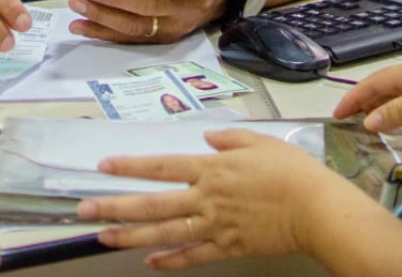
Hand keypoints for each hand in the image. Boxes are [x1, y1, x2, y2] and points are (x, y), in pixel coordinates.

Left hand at [79, 128, 355, 268]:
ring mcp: (215, 226)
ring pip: (164, 233)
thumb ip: (232, 139)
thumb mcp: (263, 142)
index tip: (104, 166)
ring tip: (103, 236)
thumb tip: (208, 139)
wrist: (316, 209)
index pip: (162, 167)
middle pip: (152, 204)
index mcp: (213, 169)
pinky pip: (192, 256)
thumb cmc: (293, 172)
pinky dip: (170, 260)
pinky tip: (151, 261)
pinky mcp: (227, 247)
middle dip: (115, 206)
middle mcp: (206, 198)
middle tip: (84, 208)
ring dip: (131, 236)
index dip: (131, 167)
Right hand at [332, 56, 401, 130]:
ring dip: (385, 109)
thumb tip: (368, 121)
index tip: (338, 114)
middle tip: (352, 120)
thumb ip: (400, 111)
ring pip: (399, 95)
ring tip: (378, 125)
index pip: (372, 83)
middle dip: (365, 102)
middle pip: (384, 87)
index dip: (353, 98)